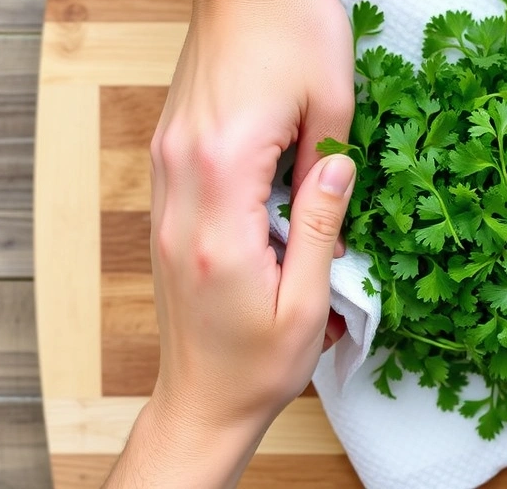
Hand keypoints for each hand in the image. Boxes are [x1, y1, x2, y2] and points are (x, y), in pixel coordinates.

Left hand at [105, 0, 355, 484]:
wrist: (204, 403)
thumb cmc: (259, 367)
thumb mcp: (307, 305)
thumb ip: (318, 226)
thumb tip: (339, 165)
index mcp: (219, 235)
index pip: (253, 143)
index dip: (298, 117)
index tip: (333, 113)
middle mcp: (181, 214)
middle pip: (228, 129)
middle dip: (278, 108)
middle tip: (319, 102)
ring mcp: (167, 213)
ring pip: (210, 139)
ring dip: (257, 124)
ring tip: (297, 118)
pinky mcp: (167, 218)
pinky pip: (199, 159)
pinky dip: (236, 146)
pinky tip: (264, 150)